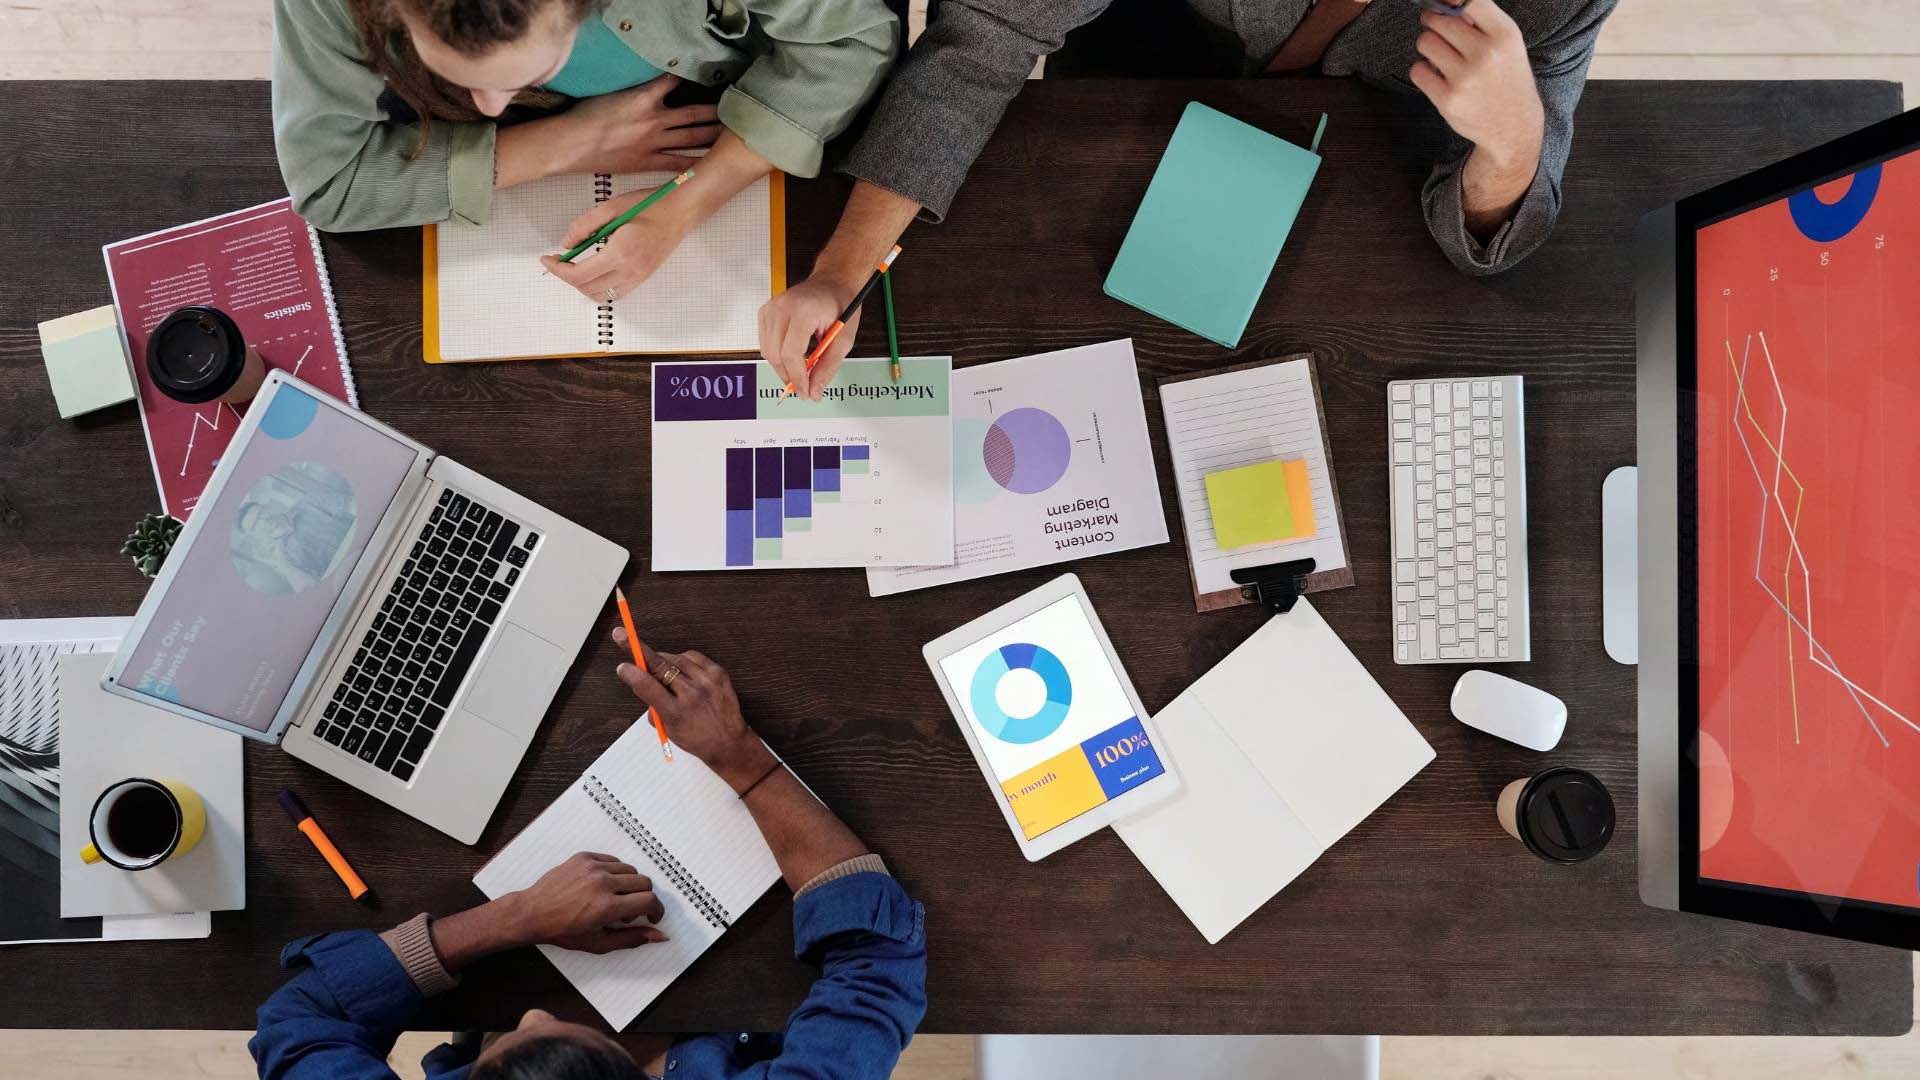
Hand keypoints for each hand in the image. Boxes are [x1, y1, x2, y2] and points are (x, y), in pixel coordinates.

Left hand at [506, 852, 669, 953]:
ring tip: (613, 898)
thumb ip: (632, 939)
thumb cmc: (563, 931)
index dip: (656, 910)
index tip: (652, 916)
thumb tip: (659, 936)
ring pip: (630, 870)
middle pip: (644, 883)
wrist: (532, 913)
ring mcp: (593, 868)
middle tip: (627, 911)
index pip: (649, 901)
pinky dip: (614, 873)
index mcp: (606, 907)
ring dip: (628, 885)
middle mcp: (602, 883)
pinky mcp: (585, 858)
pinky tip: (601, 886)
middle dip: (642, 898)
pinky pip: (613, 861)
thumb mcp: (599, 943)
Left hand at [540, 188, 693, 301]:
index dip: (558, 270)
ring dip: (583, 286)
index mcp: (619, 253)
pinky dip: (600, 288)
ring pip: (601, 296)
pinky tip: (596, 272)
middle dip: (567, 277)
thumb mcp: (611, 207)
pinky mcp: (643, 277)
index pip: (579, 275)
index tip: (548, 259)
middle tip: (559, 261)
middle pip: (587, 288)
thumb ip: (585, 225)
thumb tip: (567, 243)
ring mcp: (638, 277)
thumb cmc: (651, 205)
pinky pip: (616, 294)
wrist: (681, 211)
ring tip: (576, 268)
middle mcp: (629, 271)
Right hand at [559, 75, 719, 174]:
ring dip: (712, 135)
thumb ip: (637, 91)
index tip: (709, 79)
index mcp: (644, 97)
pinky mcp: (648, 162)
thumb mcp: (613, 93)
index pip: (676, 82)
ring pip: (692, 138)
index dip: (694, 79)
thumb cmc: (585, 116)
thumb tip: (654, 89)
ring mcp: (653, 142)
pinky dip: (696, 162)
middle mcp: (654, 119)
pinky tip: (711, 163)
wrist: (569, 144)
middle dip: (716, 111)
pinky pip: (679, 163)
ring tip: (729, 133)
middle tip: (733, 110)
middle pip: (695, 113)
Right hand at [612, 628, 775, 789]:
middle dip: (638, 649)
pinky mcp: (718, 673)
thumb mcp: (668, 730)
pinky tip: (680, 667)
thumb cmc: (696, 738)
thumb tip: (641, 681)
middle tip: (622, 635)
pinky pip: (693, 656)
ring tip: (660, 668)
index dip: (632, 674)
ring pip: (675, 659)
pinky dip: (682, 659)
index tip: (622, 666)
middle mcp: (692, 695)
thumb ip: (653, 706)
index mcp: (675, 713)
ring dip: (662, 660)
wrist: (729, 741)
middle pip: (659, 666)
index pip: (647, 687)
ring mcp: (707, 682)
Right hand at [758, 276, 861, 399]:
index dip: (797, 378)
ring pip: (767, 352)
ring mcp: (770, 308)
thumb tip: (814, 392)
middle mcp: (782, 307)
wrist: (832, 281)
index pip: (790, 353)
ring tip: (802, 370)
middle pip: (776, 355)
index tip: (806, 393)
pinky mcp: (765, 311)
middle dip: (789, 377)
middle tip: (805, 389)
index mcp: (803, 311)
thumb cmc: (841, 305)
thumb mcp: (844, 339)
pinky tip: (793, 355)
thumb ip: (828, 367)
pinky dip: (777, 355)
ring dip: (783, 368)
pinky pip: (765, 343)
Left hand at [1409, 0, 1543, 200]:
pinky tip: (1438, 76)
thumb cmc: (1506, 77)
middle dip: (1433, 23)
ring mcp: (1465, 78)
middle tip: (1438, 30)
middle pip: (1439, 20)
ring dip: (1428, 46)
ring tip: (1441, 55)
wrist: (1514, 126)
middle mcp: (1486, 54)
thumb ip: (1481, 20)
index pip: (1469, 0)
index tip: (1444, 4)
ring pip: (1425, 42)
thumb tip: (1444, 2)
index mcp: (1505, 34)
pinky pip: (1418, 71)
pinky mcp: (1448, 99)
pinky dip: (1423, 71)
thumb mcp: (1508, 44)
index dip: (1449, 0)